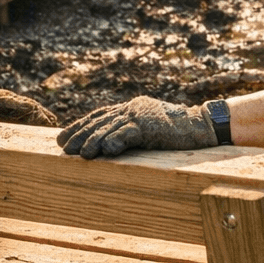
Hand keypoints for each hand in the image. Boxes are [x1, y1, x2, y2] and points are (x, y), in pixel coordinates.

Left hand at [57, 96, 217, 157]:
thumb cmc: (176, 132)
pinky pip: (129, 133)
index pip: (99, 115)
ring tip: (79, 154)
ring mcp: (141, 115)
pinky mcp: (150, 125)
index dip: (79, 125)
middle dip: (79, 134)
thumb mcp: (149, 130)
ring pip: (110, 128)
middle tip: (63, 147)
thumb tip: (107, 147)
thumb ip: (130, 133)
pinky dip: (115, 141)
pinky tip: (105, 150)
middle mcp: (132, 108)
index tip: (61, 137)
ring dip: (92, 141)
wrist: (202, 126)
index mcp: (130, 108)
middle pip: (99, 121)